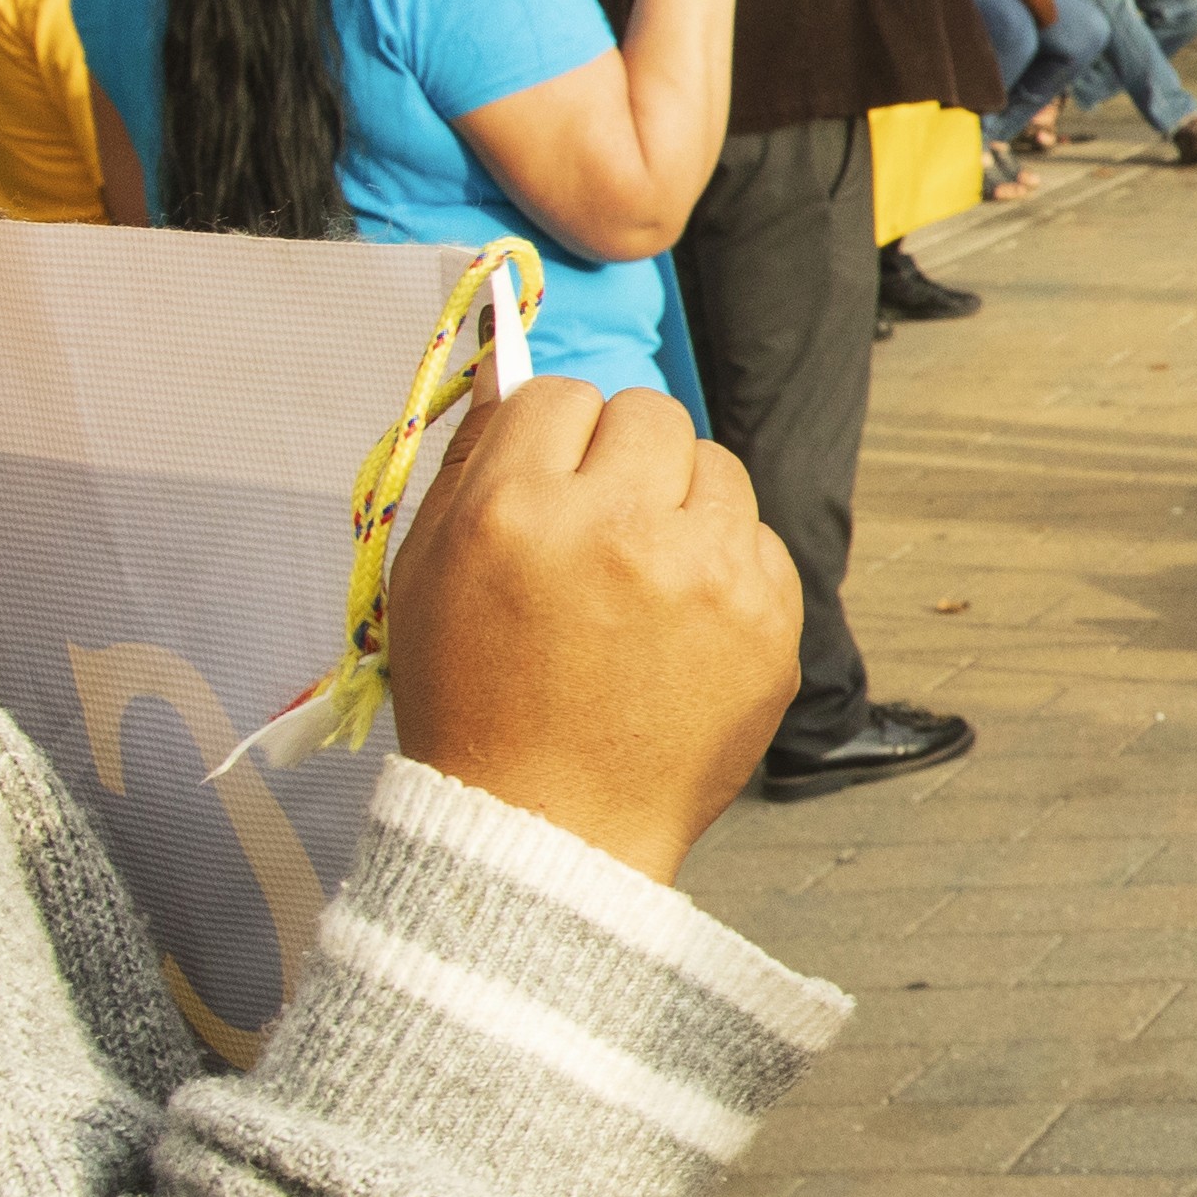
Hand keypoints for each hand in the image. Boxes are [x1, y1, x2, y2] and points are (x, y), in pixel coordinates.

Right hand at [377, 379, 798, 882]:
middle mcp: (621, 530)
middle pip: (651, 412)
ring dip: (681, 505)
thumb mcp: (425, 575)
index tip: (549, 480)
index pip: (560, 394)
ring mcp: (708, 576)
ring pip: (717, 466)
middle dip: (623, 457)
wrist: (547, 827)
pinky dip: (724, 569)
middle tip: (601, 522)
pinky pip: (759, 541)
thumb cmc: (474, 704)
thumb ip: (471, 462)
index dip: (552, 437)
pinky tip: (678, 626)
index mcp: (517, 511)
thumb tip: (510, 368)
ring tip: (640, 578)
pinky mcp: (770, 621)